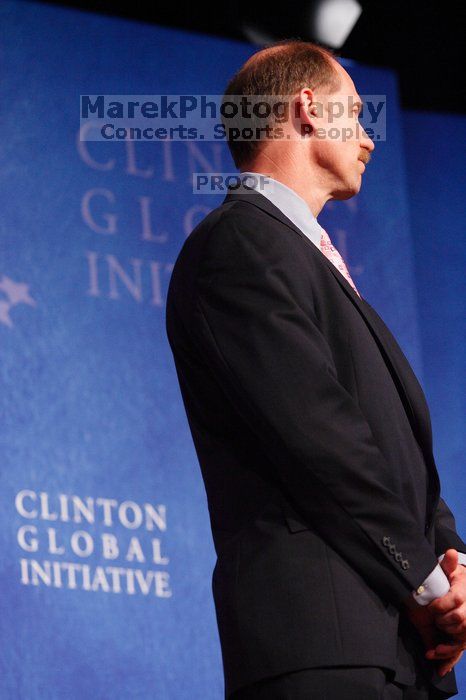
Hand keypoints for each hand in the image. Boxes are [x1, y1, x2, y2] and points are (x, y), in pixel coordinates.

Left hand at [425, 550, 465, 675]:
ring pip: (461, 639)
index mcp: (462, 593)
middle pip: (460, 620)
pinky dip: (449, 660)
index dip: (441, 605)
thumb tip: (450, 552)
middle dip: (445, 622)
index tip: (430, 607)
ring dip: (447, 646)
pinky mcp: (463, 638)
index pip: (454, 601)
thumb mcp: (448, 570)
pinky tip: (440, 669)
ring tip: (434, 651)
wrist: (460, 590)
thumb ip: (447, 564)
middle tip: (434, 621)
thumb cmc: (451, 579)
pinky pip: (458, 650)